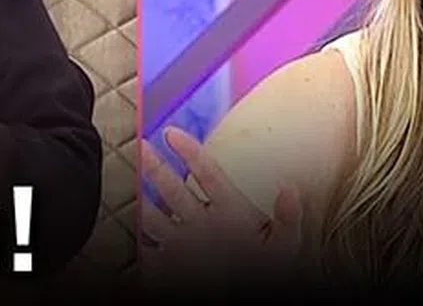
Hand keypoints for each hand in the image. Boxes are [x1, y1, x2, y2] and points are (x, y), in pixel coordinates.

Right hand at [141, 127, 302, 286]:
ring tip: (130, 189)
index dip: (188, 152)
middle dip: (155, 167)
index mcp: (229, 209)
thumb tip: (291, 191)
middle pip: (173, 188)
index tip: (171, 133)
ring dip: (144, 205)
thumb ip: (287, 218)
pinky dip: (143, 251)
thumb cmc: (271, 267)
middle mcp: (203, 222)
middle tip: (141, 146)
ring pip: (157, 219)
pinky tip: (136, 244)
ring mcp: (187, 244)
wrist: (253, 292)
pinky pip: (152, 256)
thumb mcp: (284, 242)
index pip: (206, 173)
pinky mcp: (174, 266)